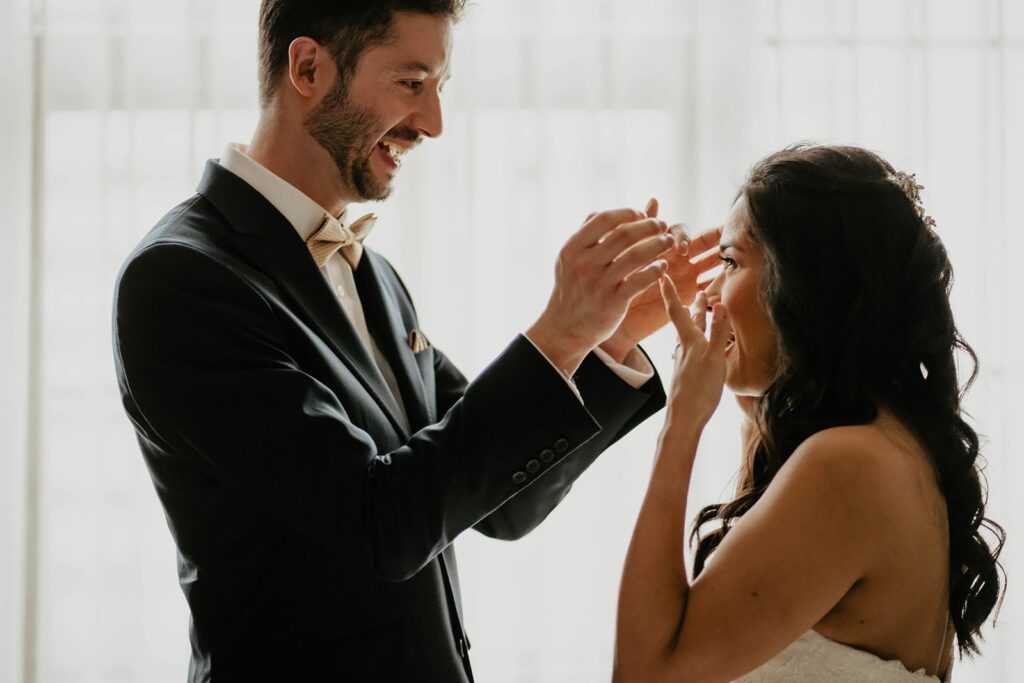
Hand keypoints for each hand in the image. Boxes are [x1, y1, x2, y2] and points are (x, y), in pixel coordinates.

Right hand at [527, 208, 674, 375]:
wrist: (565, 327)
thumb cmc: (573, 288)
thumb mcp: (570, 259)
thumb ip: (588, 234)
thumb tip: (610, 212)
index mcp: (572, 248)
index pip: (604, 219)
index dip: (628, 213)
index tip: (642, 215)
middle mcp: (584, 264)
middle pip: (624, 234)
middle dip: (649, 226)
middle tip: (662, 225)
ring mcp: (598, 283)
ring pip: (636, 255)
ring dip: (658, 244)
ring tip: (668, 242)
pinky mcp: (613, 302)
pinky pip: (641, 280)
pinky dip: (656, 270)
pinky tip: (662, 266)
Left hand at [601, 199, 722, 362]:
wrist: (616, 315)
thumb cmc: (619, 282)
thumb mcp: (629, 255)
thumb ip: (642, 231)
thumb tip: (654, 200)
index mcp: (662, 245)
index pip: (682, 230)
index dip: (684, 236)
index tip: (682, 249)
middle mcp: (679, 258)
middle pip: (706, 242)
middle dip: (718, 238)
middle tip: (730, 239)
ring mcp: (688, 276)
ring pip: (713, 263)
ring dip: (724, 260)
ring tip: (737, 260)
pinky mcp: (692, 296)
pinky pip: (712, 288)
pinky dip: (721, 286)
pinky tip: (728, 287)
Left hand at [660, 278, 729, 425]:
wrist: (684, 418)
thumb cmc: (699, 390)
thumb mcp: (714, 358)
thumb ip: (717, 332)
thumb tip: (720, 304)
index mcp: (689, 340)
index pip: (677, 311)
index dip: (669, 293)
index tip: (661, 277)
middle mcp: (684, 347)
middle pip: (687, 320)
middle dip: (692, 305)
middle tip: (695, 291)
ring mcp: (685, 360)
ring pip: (689, 334)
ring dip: (694, 320)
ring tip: (697, 310)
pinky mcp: (688, 372)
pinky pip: (693, 348)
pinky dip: (697, 337)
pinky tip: (696, 344)